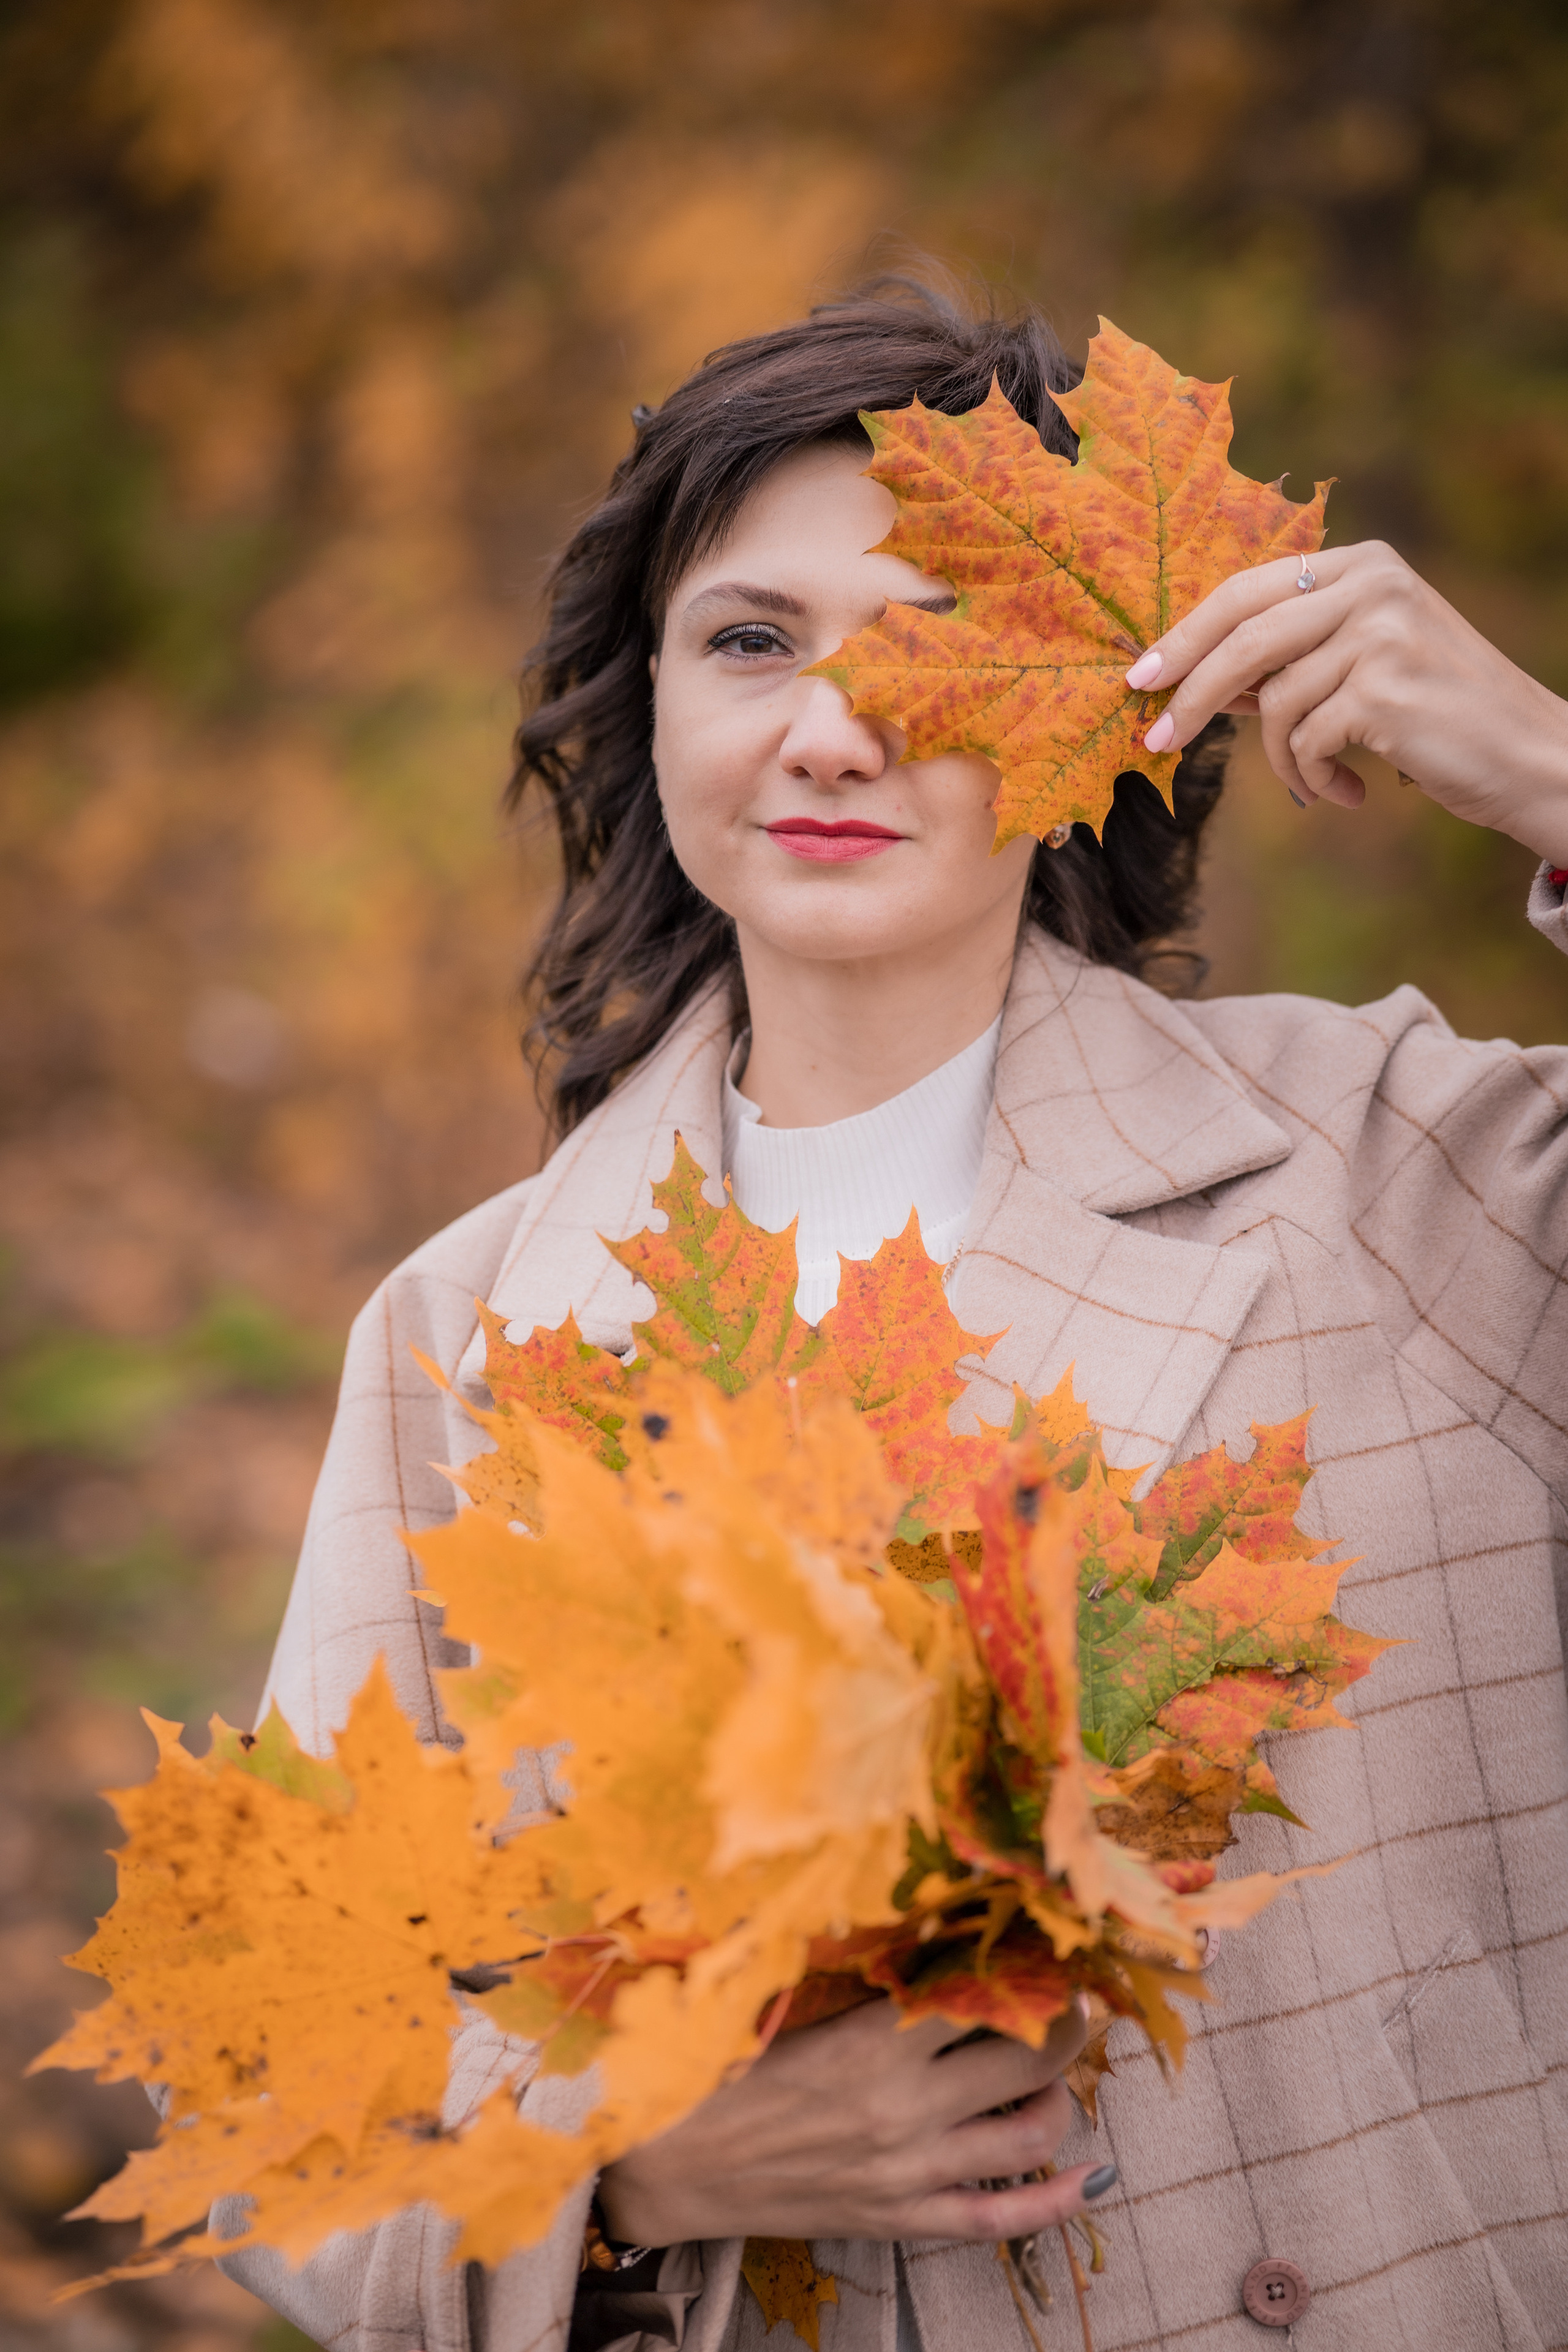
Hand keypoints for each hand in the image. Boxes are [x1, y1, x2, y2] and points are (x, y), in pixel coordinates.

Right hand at [596, 1994, 1108, 2247]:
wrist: (672, 2162)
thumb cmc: (724, 2069)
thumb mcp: (792, 2003)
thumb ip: (862, 1970)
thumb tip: (923, 1920)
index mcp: (874, 2041)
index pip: (986, 1993)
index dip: (1028, 1966)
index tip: (1046, 1946)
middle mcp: (906, 2107)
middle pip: (1030, 2058)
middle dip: (1065, 2024)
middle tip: (1068, 2001)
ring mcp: (911, 2171)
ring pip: (1031, 2134)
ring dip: (1061, 2098)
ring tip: (1054, 2073)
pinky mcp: (903, 2219)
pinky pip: (1000, 2219)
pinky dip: (1054, 2201)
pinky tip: (1088, 2178)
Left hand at [1126, 543, 1567, 864]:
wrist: (1527, 756)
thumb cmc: (1436, 718)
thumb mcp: (1359, 670)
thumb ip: (1289, 661)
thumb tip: (1199, 677)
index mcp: (1363, 564)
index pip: (1246, 589)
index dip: (1185, 634)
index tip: (1141, 675)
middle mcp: (1373, 584)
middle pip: (1243, 636)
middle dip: (1191, 693)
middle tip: (1156, 740)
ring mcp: (1382, 632)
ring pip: (1275, 701)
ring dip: (1285, 758)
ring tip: (1319, 780)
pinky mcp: (1386, 688)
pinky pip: (1307, 741)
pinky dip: (1315, 777)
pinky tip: (1351, 792)